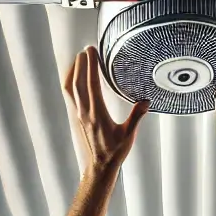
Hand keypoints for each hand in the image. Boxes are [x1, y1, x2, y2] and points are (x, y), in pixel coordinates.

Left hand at [63, 46, 149, 171]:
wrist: (100, 166)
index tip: (92, 51)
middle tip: (87, 49)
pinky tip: (74, 76)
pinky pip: (70, 96)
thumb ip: (136, 116)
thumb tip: (145, 102)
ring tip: (79, 58)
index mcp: (97, 114)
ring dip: (73, 71)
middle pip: (78, 81)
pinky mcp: (77, 117)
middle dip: (82, 63)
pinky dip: (70, 82)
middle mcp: (85, 112)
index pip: (92, 84)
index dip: (91, 65)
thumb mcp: (128, 135)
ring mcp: (79, 114)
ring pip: (70, 88)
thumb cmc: (114, 152)